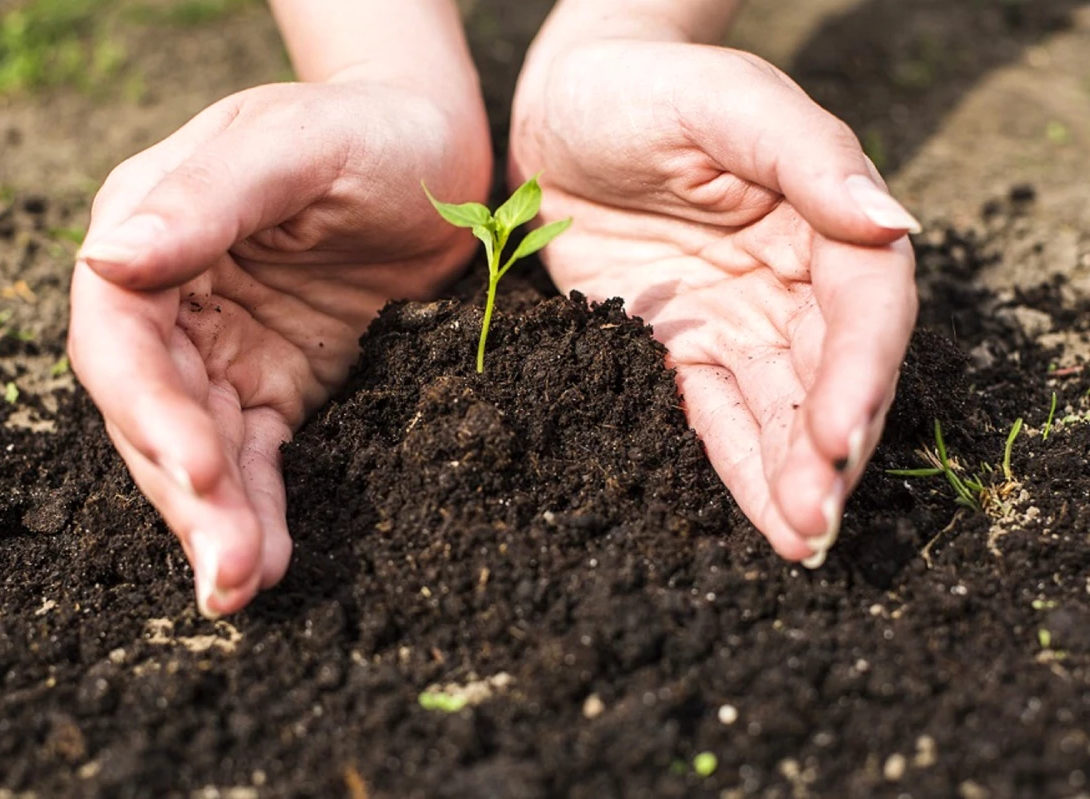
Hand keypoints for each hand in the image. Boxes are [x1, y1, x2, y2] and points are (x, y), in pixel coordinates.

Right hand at [69, 82, 490, 615]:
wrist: (441, 157)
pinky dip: (259, 510)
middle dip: (186, 493)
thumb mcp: (296, 144)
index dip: (150, 408)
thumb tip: (108, 260)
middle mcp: (171, 300)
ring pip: (201, 450)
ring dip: (216, 521)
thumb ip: (209, 200)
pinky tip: (269, 560)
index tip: (200, 466)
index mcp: (151, 230)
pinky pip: (256, 459)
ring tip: (242, 586)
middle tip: (227, 569)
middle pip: (153, 412)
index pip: (120, 337)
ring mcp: (221, 350)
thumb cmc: (368, 131)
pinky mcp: (274, 386)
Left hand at [510, 40, 917, 564]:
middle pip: (830, 374)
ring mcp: (738, 320)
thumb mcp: (726, 101)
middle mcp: (792, 281)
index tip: (842, 433)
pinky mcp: (682, 348)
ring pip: (779, 411)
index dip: (859, 372)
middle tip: (821, 515)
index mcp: (822, 219)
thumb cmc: (647, 87)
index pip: (863, 307)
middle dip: (830, 448)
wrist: (563, 110)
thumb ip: (808, 156)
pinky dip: (743, 469)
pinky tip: (772, 522)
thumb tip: (891, 223)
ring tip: (804, 539)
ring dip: (795, 477)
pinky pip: (717, 416)